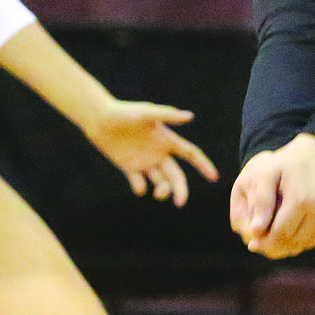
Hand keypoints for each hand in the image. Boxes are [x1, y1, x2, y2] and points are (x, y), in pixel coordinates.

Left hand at [84, 100, 218, 206]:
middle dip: (181, 190)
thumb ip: (168, 115)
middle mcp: (158, 153)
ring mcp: (145, 161)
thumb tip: (190, 116)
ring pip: (160, 182)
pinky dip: (141, 187)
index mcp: (166, 140)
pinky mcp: (130, 168)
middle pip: (176, 175)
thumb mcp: (147, 113)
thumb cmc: (125, 112)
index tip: (214, 178)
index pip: (190, 154)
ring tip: (158, 193)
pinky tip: (138, 182)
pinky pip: (140, 183)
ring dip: (163, 191)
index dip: (203, 165)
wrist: (100, 119)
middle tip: (180, 202)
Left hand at [230, 133, 314, 258]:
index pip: (280, 235)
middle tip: (264, 241)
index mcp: (302, 199)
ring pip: (308, 243)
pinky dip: (307, 237)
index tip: (254, 243)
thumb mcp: (267, 173)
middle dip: (277, 244)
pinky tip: (296, 227)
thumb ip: (260, 201)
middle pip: (295, 242)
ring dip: (292, 242)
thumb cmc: (288, 162)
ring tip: (278, 232)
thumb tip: (255, 231)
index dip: (265, 242)